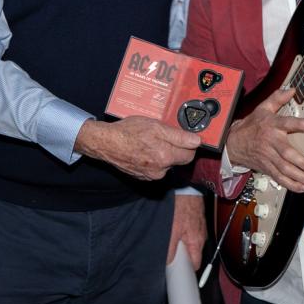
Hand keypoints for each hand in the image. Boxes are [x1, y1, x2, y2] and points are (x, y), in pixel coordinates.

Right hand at [74, 116, 200, 180]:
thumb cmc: (129, 132)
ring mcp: (151, 175)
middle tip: (165, 135)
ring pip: (167, 163)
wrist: (106, 143)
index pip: (190, 154)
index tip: (184, 135)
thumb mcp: (156, 127)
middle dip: (176, 148)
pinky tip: (145, 149)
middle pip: (179, 159)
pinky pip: (156, 168)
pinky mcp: (143, 177)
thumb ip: (178, 136)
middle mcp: (160, 170)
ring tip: (151, 141)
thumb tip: (197, 141)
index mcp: (165, 157)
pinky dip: (154, 159)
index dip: (189, 143)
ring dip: (164, 153)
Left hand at [168, 194, 206, 268]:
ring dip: (182, 243)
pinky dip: (183, 232)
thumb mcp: (173, 230)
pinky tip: (175, 226)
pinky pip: (190, 232)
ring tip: (171, 237)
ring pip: (191, 242)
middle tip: (171, 253)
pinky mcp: (196, 219)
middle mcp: (201, 236)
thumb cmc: (182, 206)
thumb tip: (169, 263)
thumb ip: (171, 248)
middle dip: (182, 255)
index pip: (195, 264)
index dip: (186, 270)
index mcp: (197, 242)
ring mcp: (199, 227)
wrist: (186, 186)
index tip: (178, 273)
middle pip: (192, 254)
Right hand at [225, 87, 303, 192]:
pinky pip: (279, 178)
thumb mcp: (263, 108)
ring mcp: (268, 157)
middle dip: (302, 163)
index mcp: (271, 125)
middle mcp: (271, 142)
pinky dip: (291, 185)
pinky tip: (303, 188)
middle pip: (287, 154)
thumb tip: (292, 90)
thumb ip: (277, 98)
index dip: (299, 125)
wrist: (233, 143)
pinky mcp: (266, 168)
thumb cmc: (251, 125)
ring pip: (285, 170)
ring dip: (300, 177)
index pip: (286, 123)